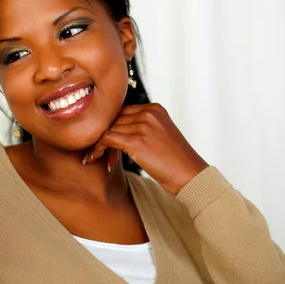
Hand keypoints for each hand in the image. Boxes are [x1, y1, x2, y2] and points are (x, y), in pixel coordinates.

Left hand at [84, 103, 207, 194]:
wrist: (190, 175)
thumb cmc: (175, 160)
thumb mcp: (160, 134)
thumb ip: (142, 126)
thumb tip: (114, 129)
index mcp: (155, 108)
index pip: (121, 111)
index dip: (111, 126)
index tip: (106, 141)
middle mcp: (148, 113)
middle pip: (113, 119)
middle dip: (104, 136)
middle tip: (100, 152)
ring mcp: (143, 126)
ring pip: (108, 129)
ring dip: (100, 144)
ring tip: (97, 158)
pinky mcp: (137, 141)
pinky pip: (107, 139)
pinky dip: (98, 148)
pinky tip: (94, 157)